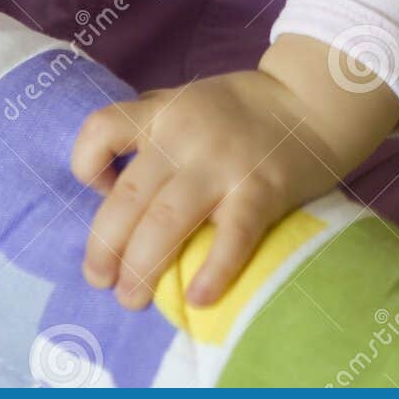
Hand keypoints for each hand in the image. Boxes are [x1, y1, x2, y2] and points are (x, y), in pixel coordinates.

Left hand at [71, 36, 398, 310]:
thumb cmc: (240, 110)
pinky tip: (198, 299)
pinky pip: (233, 235)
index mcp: (162, 111)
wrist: (311, 100)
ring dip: (142, 268)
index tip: (97, 190)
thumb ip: (150, 125)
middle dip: (105, 248)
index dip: (86, 163)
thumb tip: (109, 181)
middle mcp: (185, 134)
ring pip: (166, 221)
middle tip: (101, 280)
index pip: (102, 129)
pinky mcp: (262, 189)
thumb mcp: (187, 99)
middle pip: (129, 197)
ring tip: (132, 298)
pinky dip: (214, 271)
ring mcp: (223, 162)